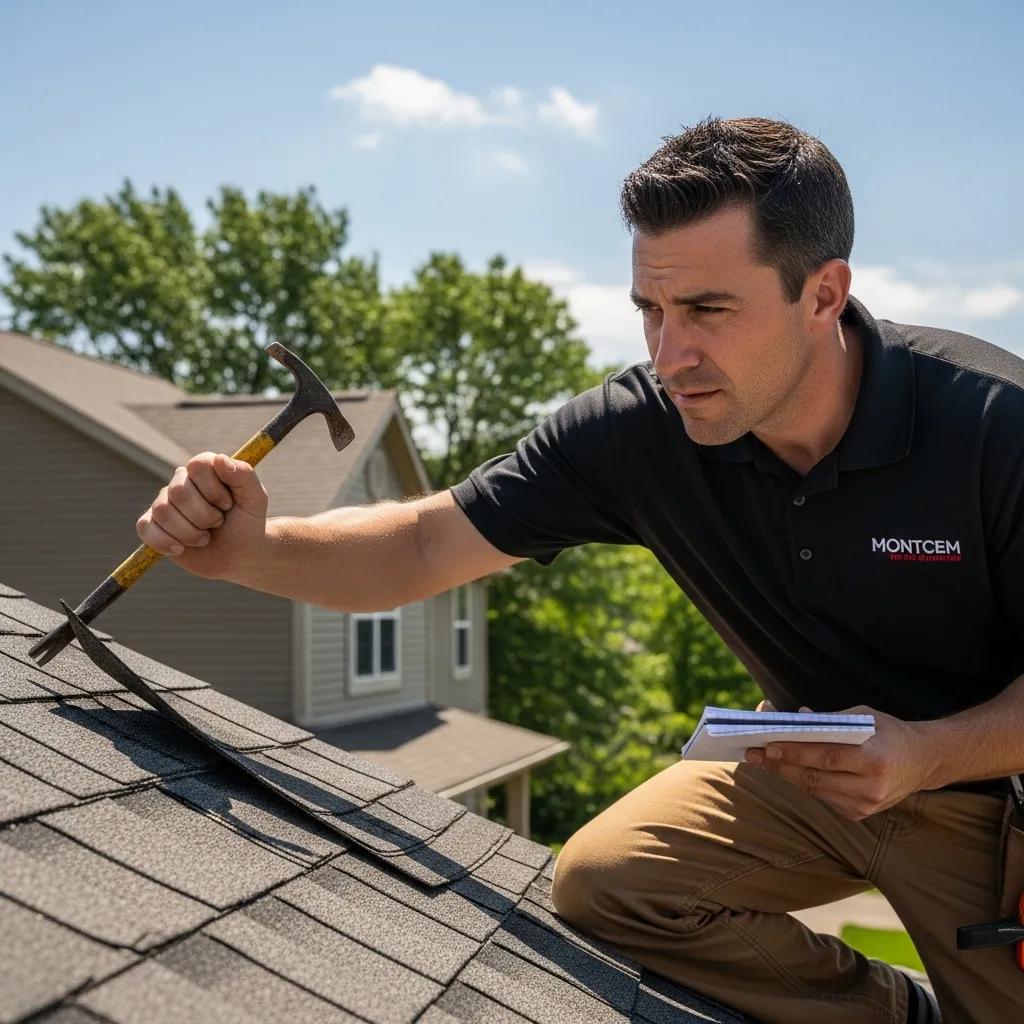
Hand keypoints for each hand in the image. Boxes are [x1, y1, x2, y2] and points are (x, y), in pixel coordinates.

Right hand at [136, 452, 268, 580]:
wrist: (238, 555)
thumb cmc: (247, 524)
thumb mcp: (255, 500)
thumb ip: (244, 476)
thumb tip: (220, 459)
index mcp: (205, 469)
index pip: (197, 466)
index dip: (213, 490)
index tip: (228, 505)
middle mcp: (181, 481)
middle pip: (179, 492)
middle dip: (204, 516)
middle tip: (217, 523)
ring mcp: (164, 503)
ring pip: (163, 511)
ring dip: (190, 533)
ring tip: (204, 538)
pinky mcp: (152, 524)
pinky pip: (144, 527)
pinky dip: (165, 542)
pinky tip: (181, 548)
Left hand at [744, 704, 939, 819]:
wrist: (924, 762)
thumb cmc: (889, 732)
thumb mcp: (864, 716)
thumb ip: (829, 720)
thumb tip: (793, 718)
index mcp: (875, 759)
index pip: (825, 757)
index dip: (794, 752)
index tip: (768, 744)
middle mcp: (871, 787)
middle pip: (814, 777)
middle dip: (780, 765)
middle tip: (753, 753)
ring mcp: (866, 805)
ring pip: (814, 790)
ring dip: (786, 774)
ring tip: (762, 760)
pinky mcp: (860, 814)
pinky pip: (823, 797)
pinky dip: (803, 782)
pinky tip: (786, 770)